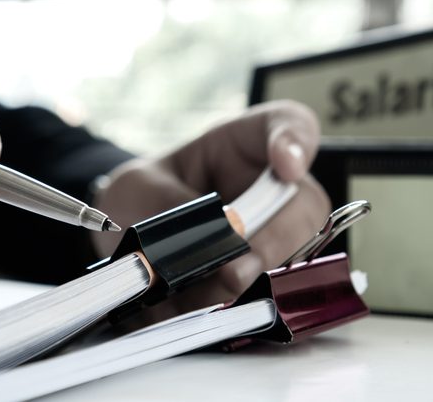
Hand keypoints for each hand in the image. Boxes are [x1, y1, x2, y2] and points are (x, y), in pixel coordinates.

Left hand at [92, 100, 329, 320]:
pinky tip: (201, 309)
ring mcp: (271, 235)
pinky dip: (237, 307)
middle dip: (278, 237)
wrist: (126, 238)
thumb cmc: (140, 196)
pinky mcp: (257, 279)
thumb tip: (204, 245)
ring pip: (295, 255)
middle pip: (306, 204)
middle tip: (238, 267)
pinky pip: (270, 295)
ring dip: (255, 279)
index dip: (296, 142)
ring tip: (207, 293)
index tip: (286, 165)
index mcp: (244, 145)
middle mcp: (269, 189)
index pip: (290, 125)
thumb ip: (167, 207)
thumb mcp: (138, 186)